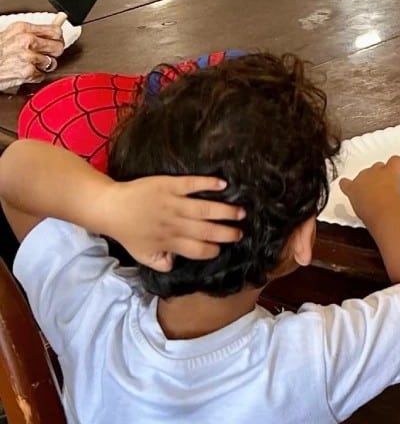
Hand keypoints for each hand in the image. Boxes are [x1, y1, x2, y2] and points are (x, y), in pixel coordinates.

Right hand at [0, 21, 65, 85]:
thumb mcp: (10, 35)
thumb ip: (30, 33)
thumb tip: (53, 29)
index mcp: (23, 28)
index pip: (55, 30)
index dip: (57, 38)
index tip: (55, 42)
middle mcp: (27, 40)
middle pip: (58, 47)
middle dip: (53, 53)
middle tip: (44, 56)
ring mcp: (27, 56)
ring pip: (51, 62)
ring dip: (42, 66)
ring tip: (29, 65)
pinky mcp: (27, 71)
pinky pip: (41, 75)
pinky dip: (34, 77)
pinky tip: (23, 72)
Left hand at [105, 176, 243, 271]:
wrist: (110, 208)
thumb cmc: (128, 232)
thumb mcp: (142, 255)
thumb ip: (161, 263)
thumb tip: (178, 264)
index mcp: (170, 242)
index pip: (199, 250)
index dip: (213, 250)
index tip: (222, 247)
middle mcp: (175, 224)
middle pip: (207, 230)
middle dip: (227, 232)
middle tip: (241, 232)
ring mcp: (174, 203)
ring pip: (206, 208)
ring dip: (225, 210)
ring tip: (241, 212)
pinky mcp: (171, 185)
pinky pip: (193, 183)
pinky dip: (209, 183)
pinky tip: (223, 184)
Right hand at [339, 155, 399, 225]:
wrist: (378, 208)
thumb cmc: (369, 212)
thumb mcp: (360, 213)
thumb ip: (362, 209)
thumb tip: (371, 217)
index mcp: (351, 188)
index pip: (345, 183)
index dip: (348, 183)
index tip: (349, 183)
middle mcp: (362, 176)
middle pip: (366, 172)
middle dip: (371, 178)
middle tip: (377, 187)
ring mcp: (376, 172)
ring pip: (379, 166)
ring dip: (384, 171)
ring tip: (391, 179)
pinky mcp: (389, 170)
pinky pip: (396, 161)